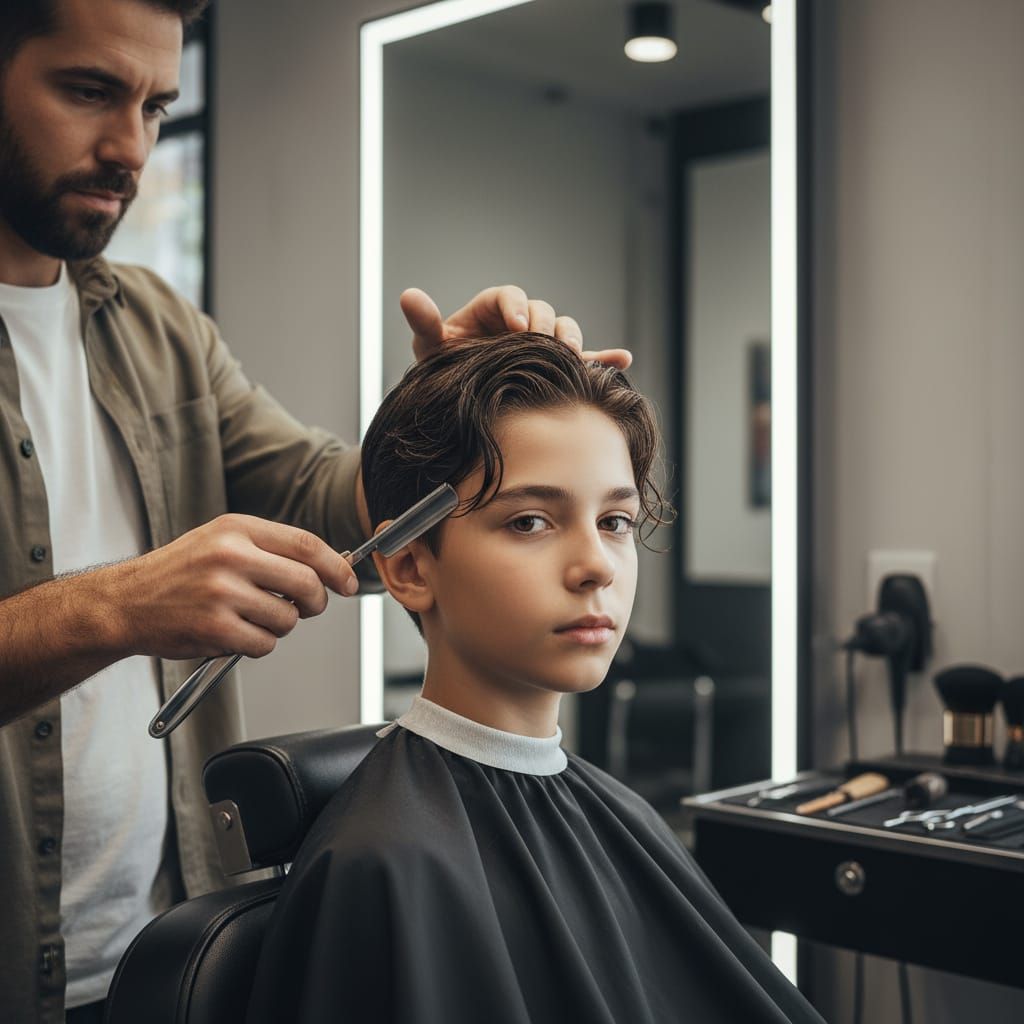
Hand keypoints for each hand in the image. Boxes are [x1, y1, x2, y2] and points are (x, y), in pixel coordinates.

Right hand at [111, 515, 358, 660]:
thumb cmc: (178, 574)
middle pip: (306, 582)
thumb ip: (270, 550)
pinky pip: (264, 644)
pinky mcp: (215, 628)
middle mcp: (231, 556)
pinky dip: (257, 645)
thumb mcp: (222, 541)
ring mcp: (222, 593)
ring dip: (279, 626)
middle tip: (307, 607)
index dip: (336, 565)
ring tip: (250, 618)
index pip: (306, 544)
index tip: (348, 581)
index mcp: (237, 529)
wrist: (125, 602)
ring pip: (287, 618)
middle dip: (316, 601)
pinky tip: (234, 634)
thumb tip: (326, 569)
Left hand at [400, 286, 631, 368]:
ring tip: (572, 357)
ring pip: (565, 330)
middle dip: (545, 326)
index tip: (515, 327)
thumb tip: (409, 296)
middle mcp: (520, 321)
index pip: (509, 296)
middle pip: (543, 311)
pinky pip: (585, 357)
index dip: (515, 307)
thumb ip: (425, 322)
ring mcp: (540, 344)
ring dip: (572, 339)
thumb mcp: (432, 348)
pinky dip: (604, 357)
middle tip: (543, 345)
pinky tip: (622, 359)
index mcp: (492, 309)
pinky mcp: (555, 366)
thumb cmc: (443, 369)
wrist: (457, 401)